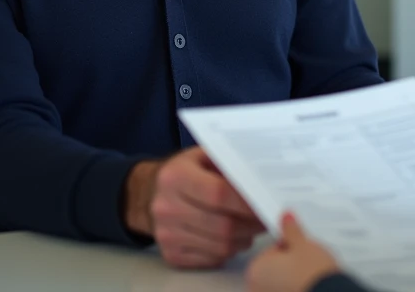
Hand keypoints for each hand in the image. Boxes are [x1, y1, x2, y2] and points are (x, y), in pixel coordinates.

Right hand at [123, 147, 264, 268]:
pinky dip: (228, 251)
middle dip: (251, 225)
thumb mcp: (200, 156)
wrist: (147, 194)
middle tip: (266, 219)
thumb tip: (261, 179)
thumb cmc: (183, 172)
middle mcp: (167, 207)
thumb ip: (228, 163)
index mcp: (175, 177)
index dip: (247, 202)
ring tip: (250, 227)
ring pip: (220, 246)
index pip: (219, 194)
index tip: (266, 203)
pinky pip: (211, 259)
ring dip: (243, 239)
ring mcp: (167, 234)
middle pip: (223, 226)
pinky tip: (232, 237)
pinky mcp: (171, 254)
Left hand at [246, 213, 340, 291]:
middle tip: (309, 264)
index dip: (291, 248)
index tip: (304, 250)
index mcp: (256, 270)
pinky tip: (312, 288)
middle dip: (291, 266)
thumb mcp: (303, 245)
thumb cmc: (312, 273)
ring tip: (312, 277)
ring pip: (282, 284)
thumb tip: (285, 216)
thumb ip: (291, 230)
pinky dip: (297, 289)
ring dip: (294, 280)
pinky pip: (289, 291)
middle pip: (275, 270)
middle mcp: (256, 289)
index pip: (273, 251)